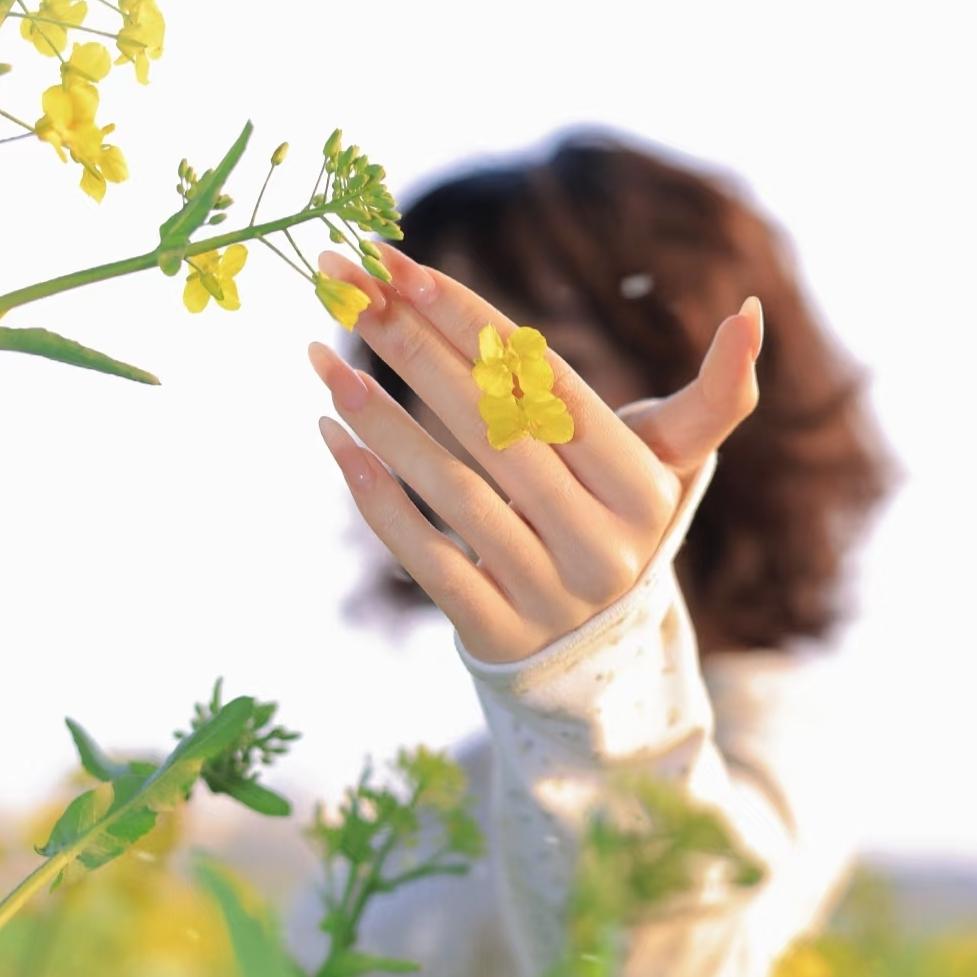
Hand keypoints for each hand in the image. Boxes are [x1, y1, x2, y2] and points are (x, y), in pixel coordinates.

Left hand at [308, 243, 761, 663]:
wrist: (595, 641)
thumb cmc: (619, 519)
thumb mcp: (672, 464)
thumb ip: (715, 397)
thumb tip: (752, 312)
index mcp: (645, 489)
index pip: (550, 387)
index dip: (474, 324)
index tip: (405, 269)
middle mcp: (604, 547)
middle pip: (495, 428)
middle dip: (413, 348)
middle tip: (347, 289)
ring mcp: (546, 596)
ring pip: (453, 491)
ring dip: (380, 417)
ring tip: (321, 356)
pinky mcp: (493, 633)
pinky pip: (424, 559)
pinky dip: (373, 497)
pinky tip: (330, 435)